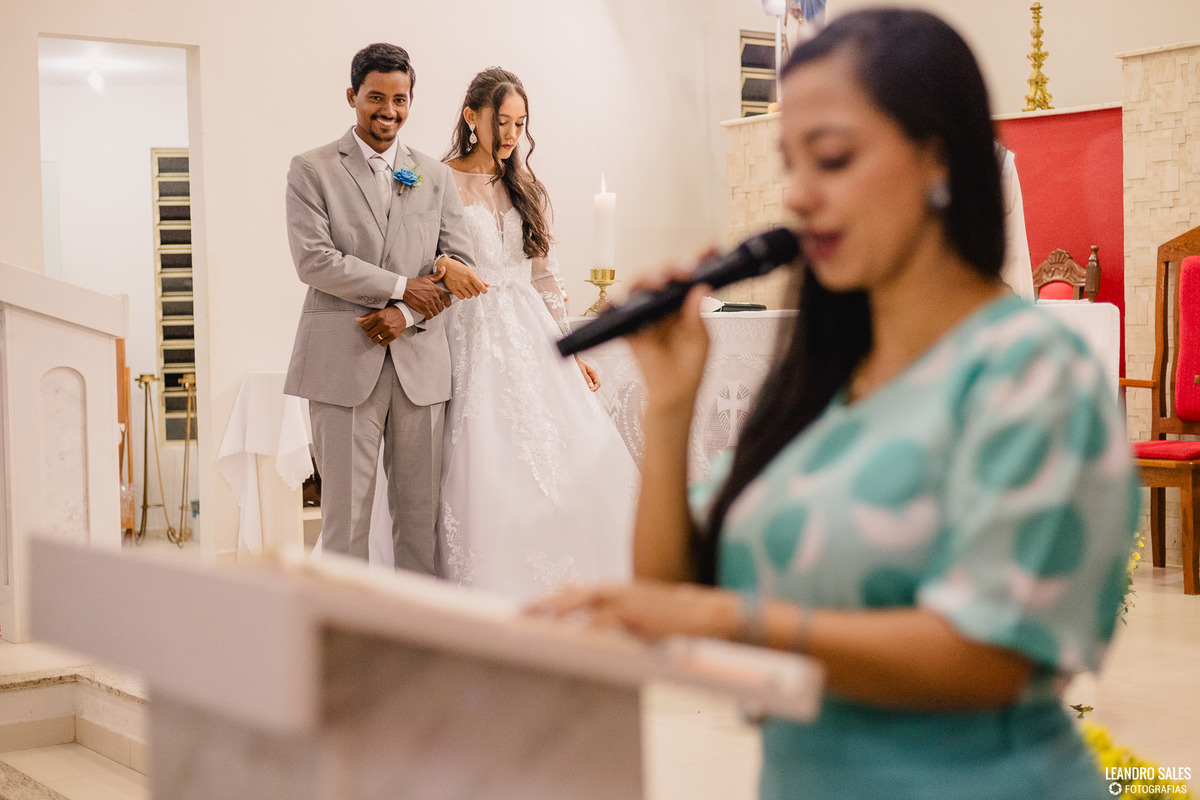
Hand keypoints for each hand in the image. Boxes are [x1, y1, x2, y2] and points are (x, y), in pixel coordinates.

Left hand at [356, 306, 406, 346]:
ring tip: (377, 334)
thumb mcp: (378, 312)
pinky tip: (382, 337)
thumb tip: (357, 320)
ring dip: (374, 338)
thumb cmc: (391, 313)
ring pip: (375, 339)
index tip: (367, 327)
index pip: (365, 326)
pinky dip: (381, 342)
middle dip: (369, 332)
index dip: (364, 327)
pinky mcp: (393, 336)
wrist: (404, 314)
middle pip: (369, 334)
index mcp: (378, 317)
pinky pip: (382, 343)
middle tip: (372, 330)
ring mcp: (388, 331)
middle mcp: (383, 324)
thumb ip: (367, 317)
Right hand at [402, 262, 452, 317]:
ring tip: (430, 311)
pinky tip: (426, 315)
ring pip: (436, 312)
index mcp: (437, 290)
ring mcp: (430, 303)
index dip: (447, 303)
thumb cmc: (415, 283)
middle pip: (441, 307)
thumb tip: (444, 268)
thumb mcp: (427, 278)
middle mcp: (435, 297)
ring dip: (434, 312)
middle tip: (435, 308)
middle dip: (438, 308)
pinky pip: (430, 316)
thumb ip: (437, 275)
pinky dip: (429, 316)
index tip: (446, 305)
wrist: (405, 288)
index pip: (447, 299)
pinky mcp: (424, 308)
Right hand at [438, 256, 488, 298]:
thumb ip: (479, 279)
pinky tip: (461, 290)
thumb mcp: (470, 271)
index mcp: (471, 276)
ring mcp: (458, 286)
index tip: (484, 290)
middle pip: (476, 294)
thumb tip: (487, 286)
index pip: (481, 288)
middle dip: (476, 291)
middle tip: (473, 287)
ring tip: (466, 288)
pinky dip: (463, 295)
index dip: (484, 291)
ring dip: (469, 294)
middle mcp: (465, 281)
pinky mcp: (453, 289)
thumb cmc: (459, 268)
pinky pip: (461, 297)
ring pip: (469, 296)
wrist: (446, 266)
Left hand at [525, 581, 736, 641]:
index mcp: (609, 591)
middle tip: (518, 614)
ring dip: (559, 610)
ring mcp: (624, 599)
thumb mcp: (629, 612)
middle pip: (570, 593)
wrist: (697, 612)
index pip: (570, 592)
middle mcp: (612, 590)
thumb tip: (576, 611)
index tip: (523, 610)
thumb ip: (602, 612)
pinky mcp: (636, 613)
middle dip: (544, 603)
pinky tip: (575, 634)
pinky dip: (590, 624)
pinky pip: (607, 618)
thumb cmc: (662, 617)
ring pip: (584, 600)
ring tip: (538, 619)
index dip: (547, 600)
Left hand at [575, 356, 599, 391]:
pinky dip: (584, 386)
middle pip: (595, 386)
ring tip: (582, 387)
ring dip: (587, 387)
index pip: (598, 383)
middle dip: (591, 388)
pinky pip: (586, 385)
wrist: (572, 361)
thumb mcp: (581, 370)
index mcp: (593, 373)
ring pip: (590, 386)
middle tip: (585, 390)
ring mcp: (588, 378)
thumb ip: (586, 378)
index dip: (595, 388)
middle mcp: (591, 376)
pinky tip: (580, 385)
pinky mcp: (584, 379)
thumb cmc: (577, 363)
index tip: (590, 390)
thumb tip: (591, 385)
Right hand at [625, 264, 710, 413]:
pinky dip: (613, 305)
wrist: (673, 396)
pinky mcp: (628, 329)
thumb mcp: (701, 341)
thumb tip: (700, 288)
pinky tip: (618, 302)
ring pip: (639, 287)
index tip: (711, 249)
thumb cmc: (689, 369)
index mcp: (685, 306)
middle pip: (662, 276)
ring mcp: (645, 316)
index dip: (699, 261)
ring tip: (659, 283)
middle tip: (683, 272)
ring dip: (647, 279)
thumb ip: (697, 316)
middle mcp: (664, 306)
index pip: (691, 278)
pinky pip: (616, 312)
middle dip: (671, 268)